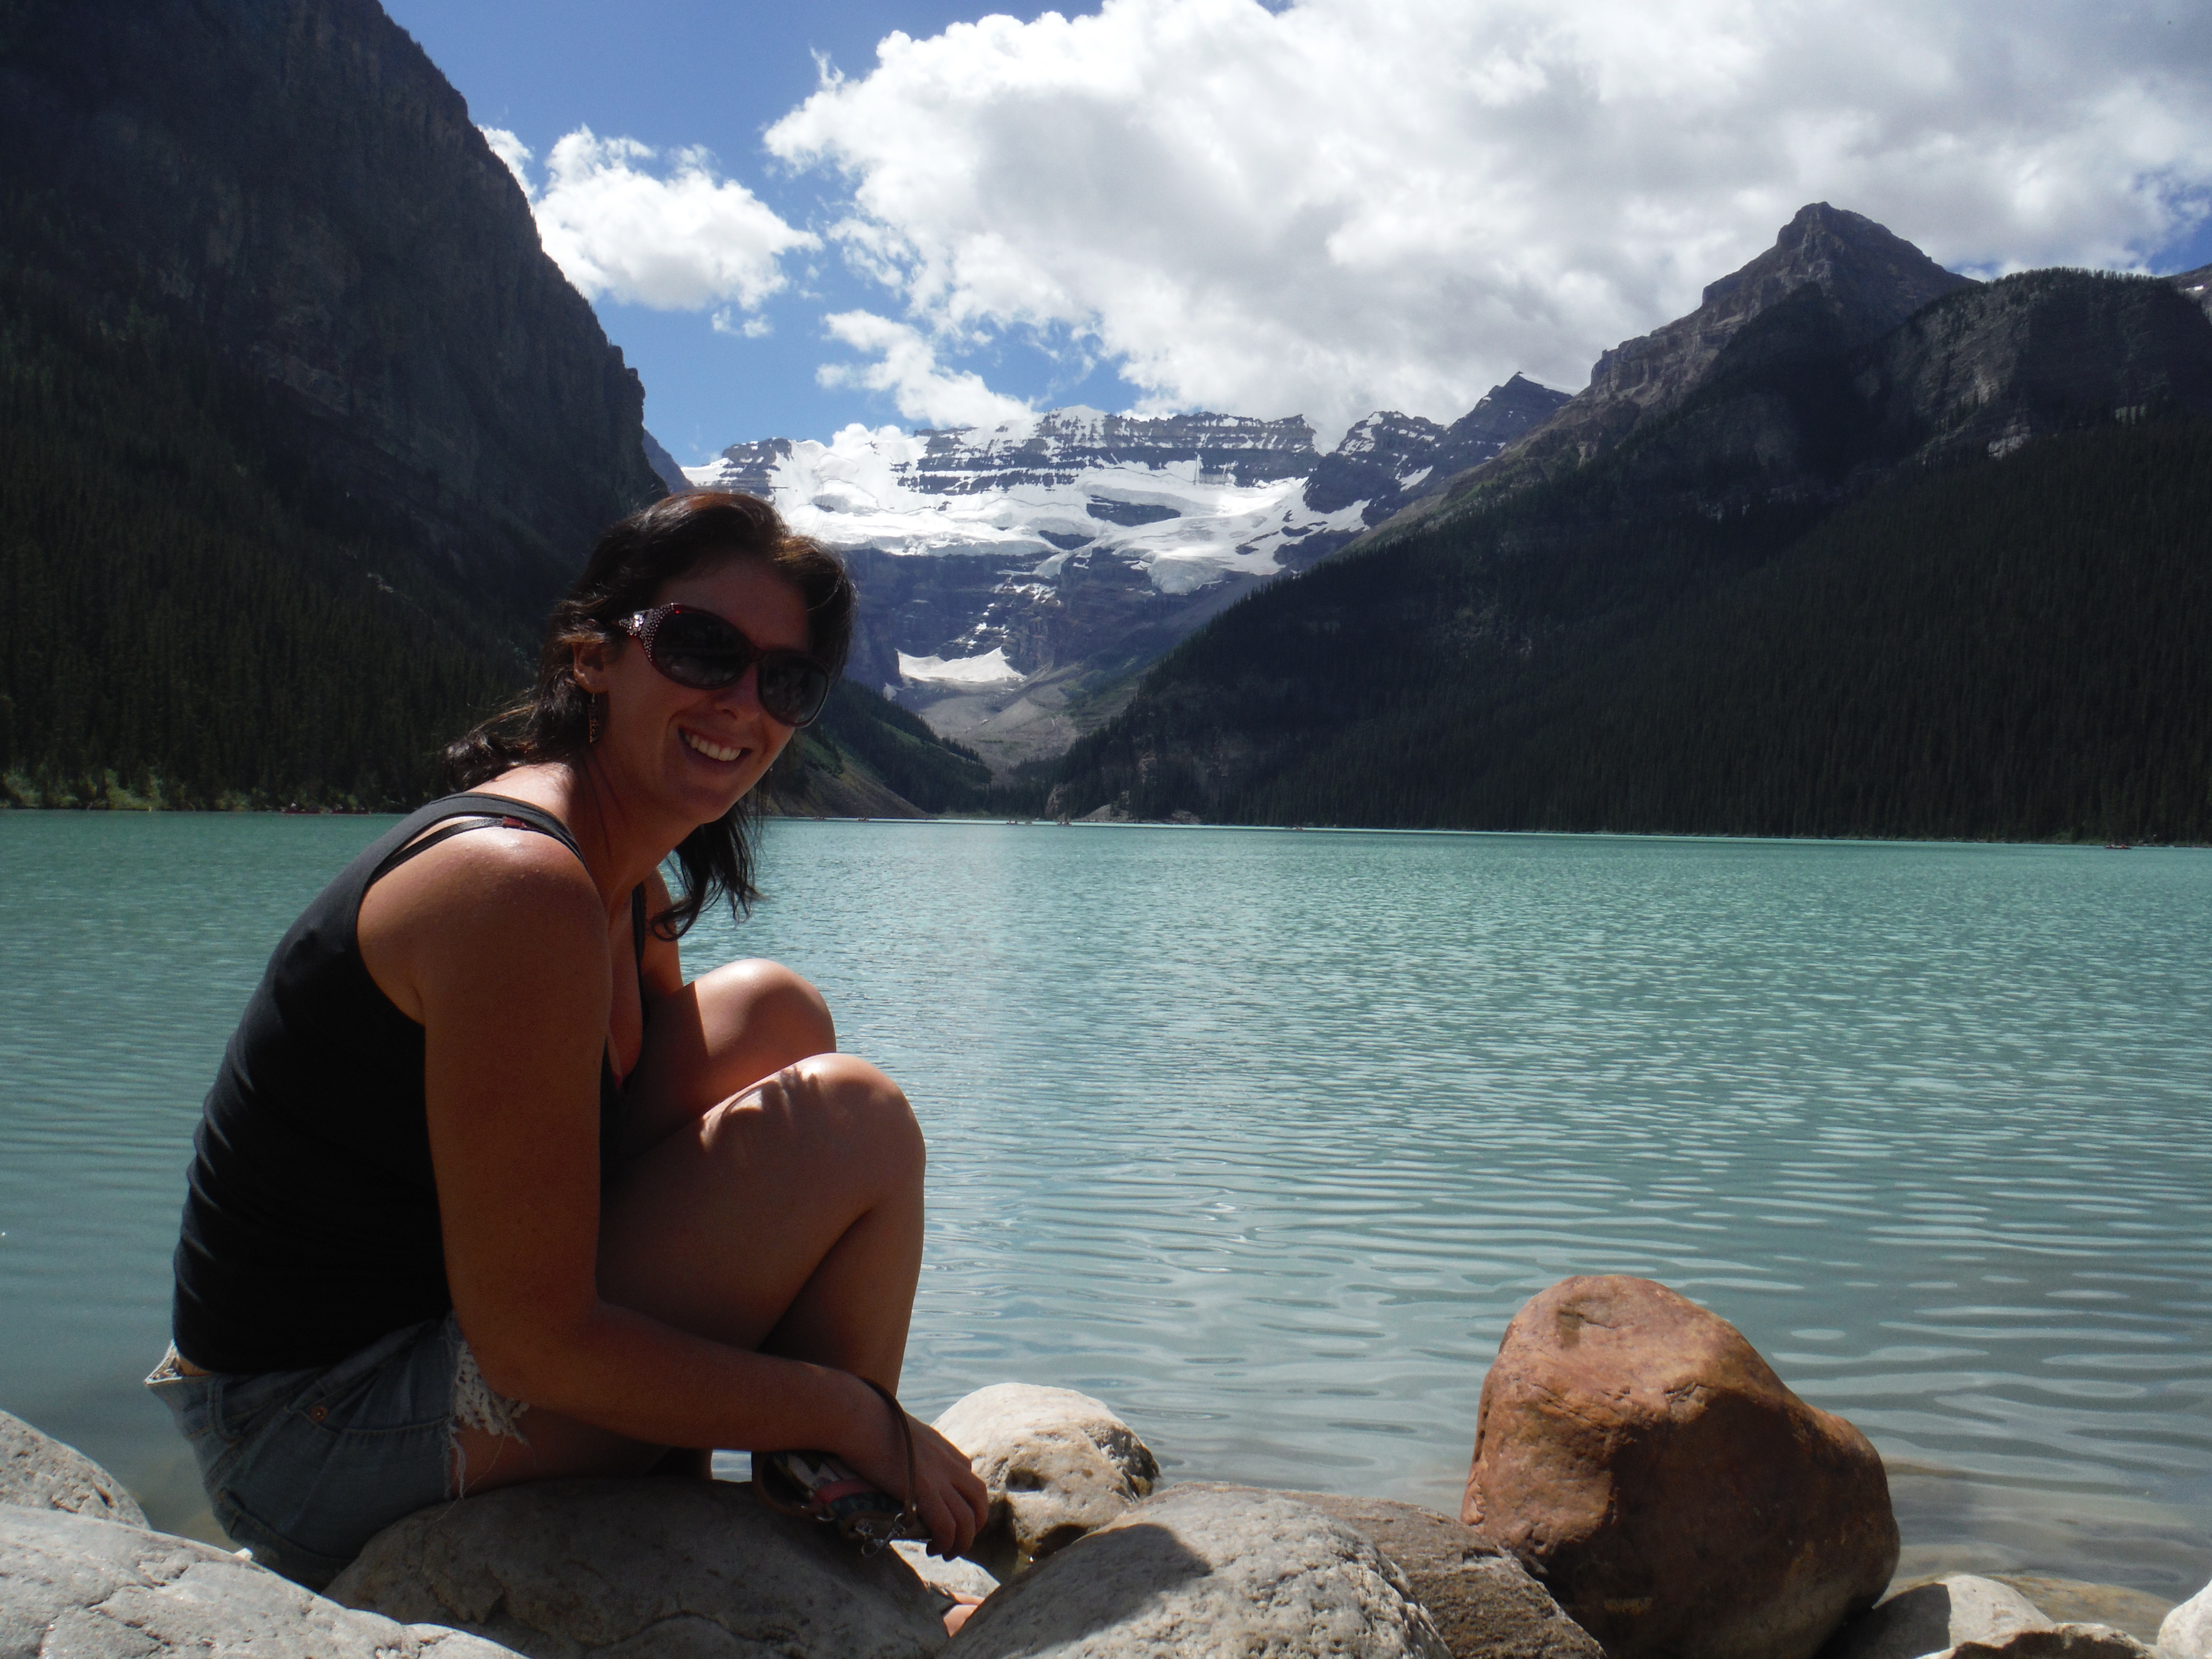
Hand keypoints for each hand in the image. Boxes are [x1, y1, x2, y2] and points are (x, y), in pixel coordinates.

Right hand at [840, 1375, 990, 1559]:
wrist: (859, 1419)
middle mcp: (948, 1462)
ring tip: (946, 1553)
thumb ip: (911, 1447)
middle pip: (978, 1498)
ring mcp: (939, 1476)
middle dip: (975, 1523)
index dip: (964, 1502)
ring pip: (968, 1518)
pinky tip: (933, 1548)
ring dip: (962, 1541)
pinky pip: (947, 1525)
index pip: (968, 1477)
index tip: (948, 1515)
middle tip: (958, 1539)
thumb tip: (896, 1457)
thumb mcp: (903, 1430)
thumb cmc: (869, 1422)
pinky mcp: (924, 1490)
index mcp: (943, 1448)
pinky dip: (946, 1541)